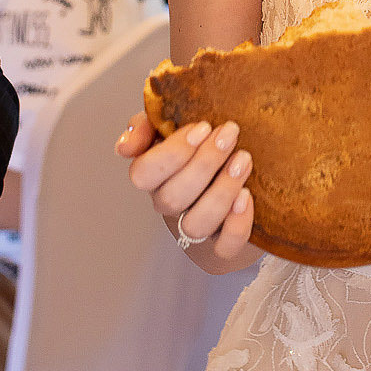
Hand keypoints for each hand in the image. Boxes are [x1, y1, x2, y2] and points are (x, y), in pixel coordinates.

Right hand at [116, 112, 254, 268]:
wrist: (243, 165)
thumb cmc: (203, 142)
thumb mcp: (172, 123)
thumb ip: (146, 125)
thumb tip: (124, 147)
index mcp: (154, 176)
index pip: (143, 174)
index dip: (172, 152)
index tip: (203, 127)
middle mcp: (170, 203)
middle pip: (172, 197)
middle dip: (204, 163)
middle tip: (229, 134)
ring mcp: (196, 224)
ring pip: (196, 225)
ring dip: (221, 192)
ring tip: (243, 160)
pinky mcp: (223, 242)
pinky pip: (225, 247)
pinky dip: (236, 224)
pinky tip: (247, 196)